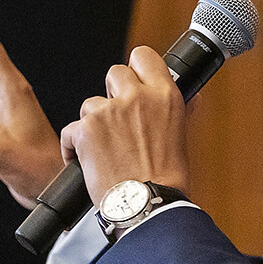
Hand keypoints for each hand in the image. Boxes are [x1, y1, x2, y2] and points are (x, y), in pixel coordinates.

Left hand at [58, 45, 191, 204]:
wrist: (146, 206)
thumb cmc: (165, 180)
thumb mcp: (179, 137)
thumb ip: (175, 110)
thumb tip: (191, 94)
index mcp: (165, 96)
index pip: (143, 56)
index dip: (135, 69)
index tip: (133, 82)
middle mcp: (137, 97)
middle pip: (114, 73)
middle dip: (112, 95)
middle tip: (118, 123)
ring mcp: (108, 111)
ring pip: (90, 104)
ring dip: (94, 124)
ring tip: (106, 151)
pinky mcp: (85, 129)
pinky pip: (71, 130)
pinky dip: (74, 147)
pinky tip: (87, 163)